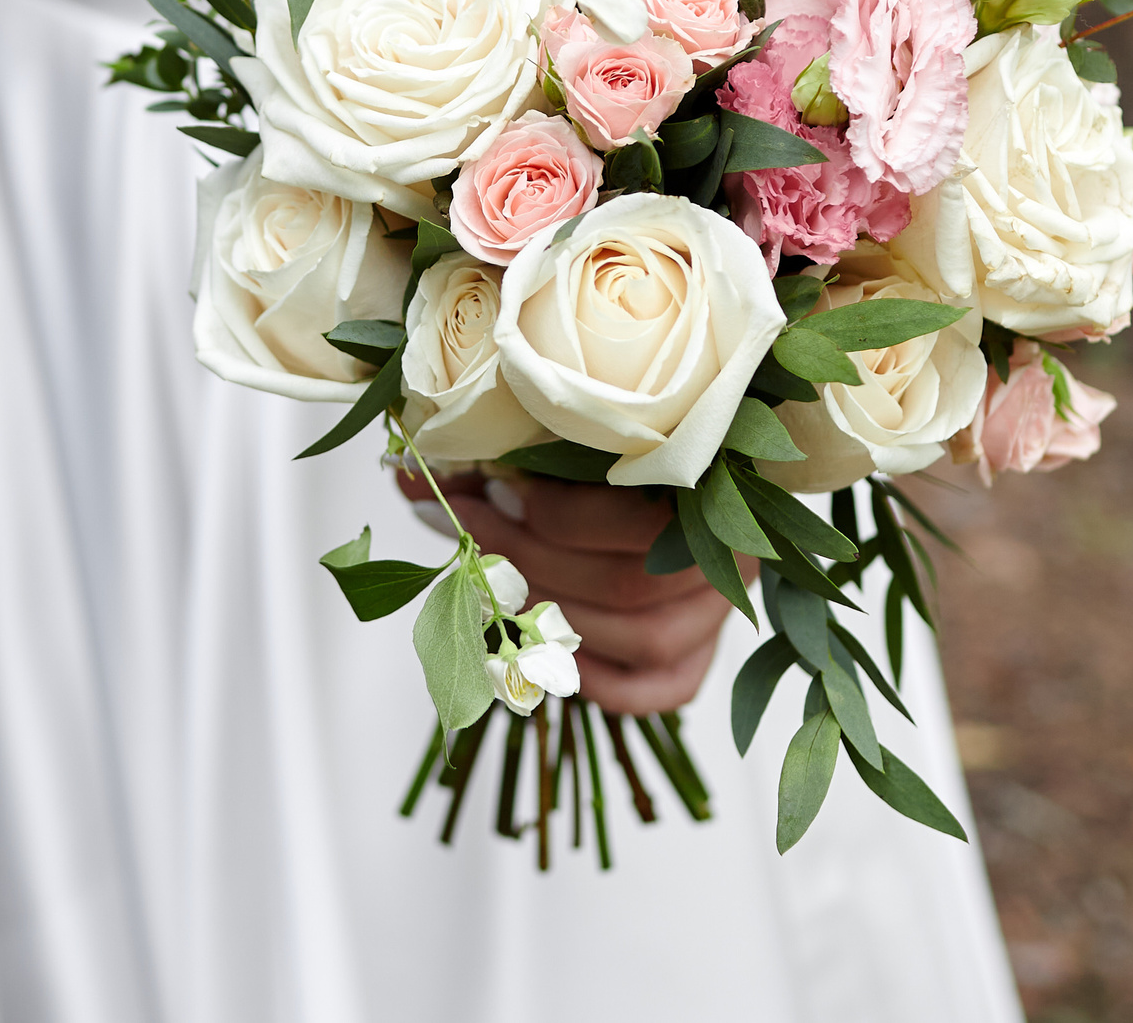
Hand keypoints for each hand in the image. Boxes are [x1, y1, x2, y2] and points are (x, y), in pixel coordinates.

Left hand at [394, 467, 734, 716]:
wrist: (686, 486)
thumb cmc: (609, 455)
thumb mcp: (568, 443)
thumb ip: (509, 456)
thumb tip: (406, 473)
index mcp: (711, 489)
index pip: (631, 519)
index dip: (550, 512)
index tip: (485, 488)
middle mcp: (726, 558)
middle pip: (625, 583)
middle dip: (527, 561)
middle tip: (465, 532)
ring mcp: (715, 616)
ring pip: (644, 640)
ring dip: (553, 616)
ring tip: (493, 585)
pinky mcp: (698, 661)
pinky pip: (661, 689)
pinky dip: (603, 681)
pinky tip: (546, 653)